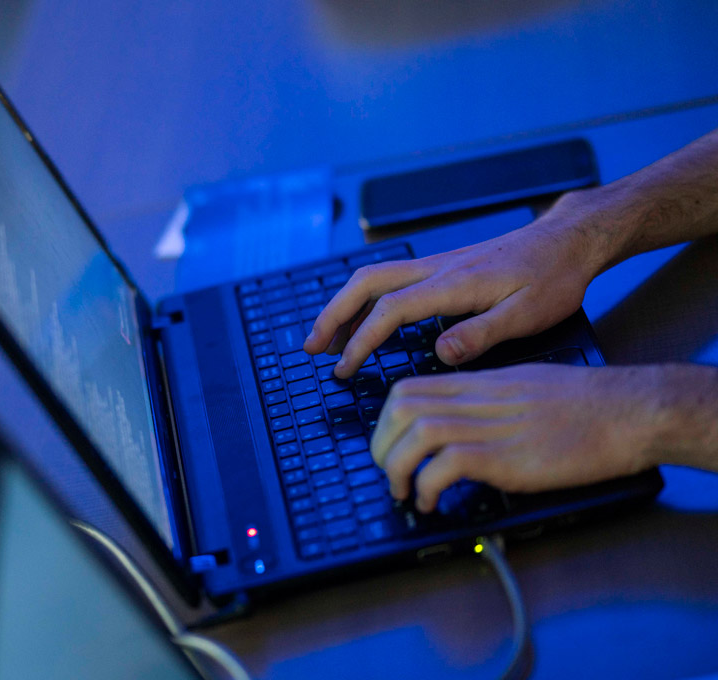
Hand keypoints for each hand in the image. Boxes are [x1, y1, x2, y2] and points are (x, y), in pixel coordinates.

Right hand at [303, 191, 609, 378]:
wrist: (569, 240)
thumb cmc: (554, 279)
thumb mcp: (529, 314)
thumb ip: (482, 334)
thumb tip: (439, 353)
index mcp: (453, 284)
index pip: (390, 310)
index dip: (361, 340)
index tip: (345, 368)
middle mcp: (436, 269)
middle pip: (365, 283)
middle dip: (333, 315)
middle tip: (312, 349)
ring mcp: (436, 265)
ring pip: (372, 278)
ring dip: (343, 306)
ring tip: (326, 339)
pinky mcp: (441, 268)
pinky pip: (389, 280)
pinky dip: (364, 300)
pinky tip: (362, 320)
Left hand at [369, 364, 661, 512]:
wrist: (630, 412)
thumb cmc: (588, 405)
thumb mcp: (525, 386)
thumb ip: (487, 401)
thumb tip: (460, 423)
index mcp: (481, 384)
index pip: (410, 388)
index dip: (386, 419)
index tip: (388, 444)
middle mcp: (479, 401)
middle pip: (401, 407)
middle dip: (381, 443)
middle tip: (388, 472)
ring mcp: (492, 428)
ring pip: (416, 433)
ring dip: (396, 467)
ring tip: (404, 492)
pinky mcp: (507, 457)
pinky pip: (446, 466)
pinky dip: (426, 487)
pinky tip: (431, 503)